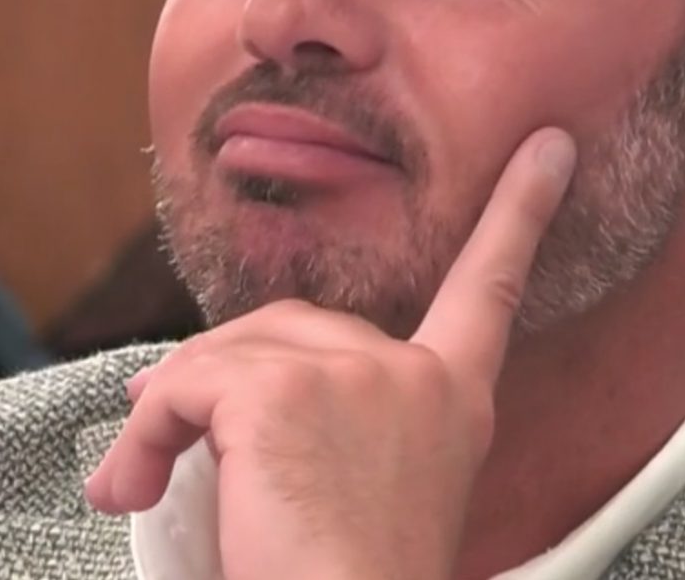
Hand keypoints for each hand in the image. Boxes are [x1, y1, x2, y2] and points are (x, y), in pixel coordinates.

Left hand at [85, 128, 576, 579]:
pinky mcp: (278, 391)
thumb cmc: (346, 579)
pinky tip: (136, 485)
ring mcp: (350, 374)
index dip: (518, 213)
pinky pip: (182, 389)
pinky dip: (142, 436)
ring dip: (164, 422)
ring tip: (140, 486)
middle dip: (217, 381)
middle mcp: (413, 376)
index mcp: (455, 400)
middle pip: (288, 327)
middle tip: (163, 448)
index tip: (548, 147)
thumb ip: (330, 416)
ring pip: (222, 359)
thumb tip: (188, 386)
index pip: (490, 289)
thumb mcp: (366, 487)